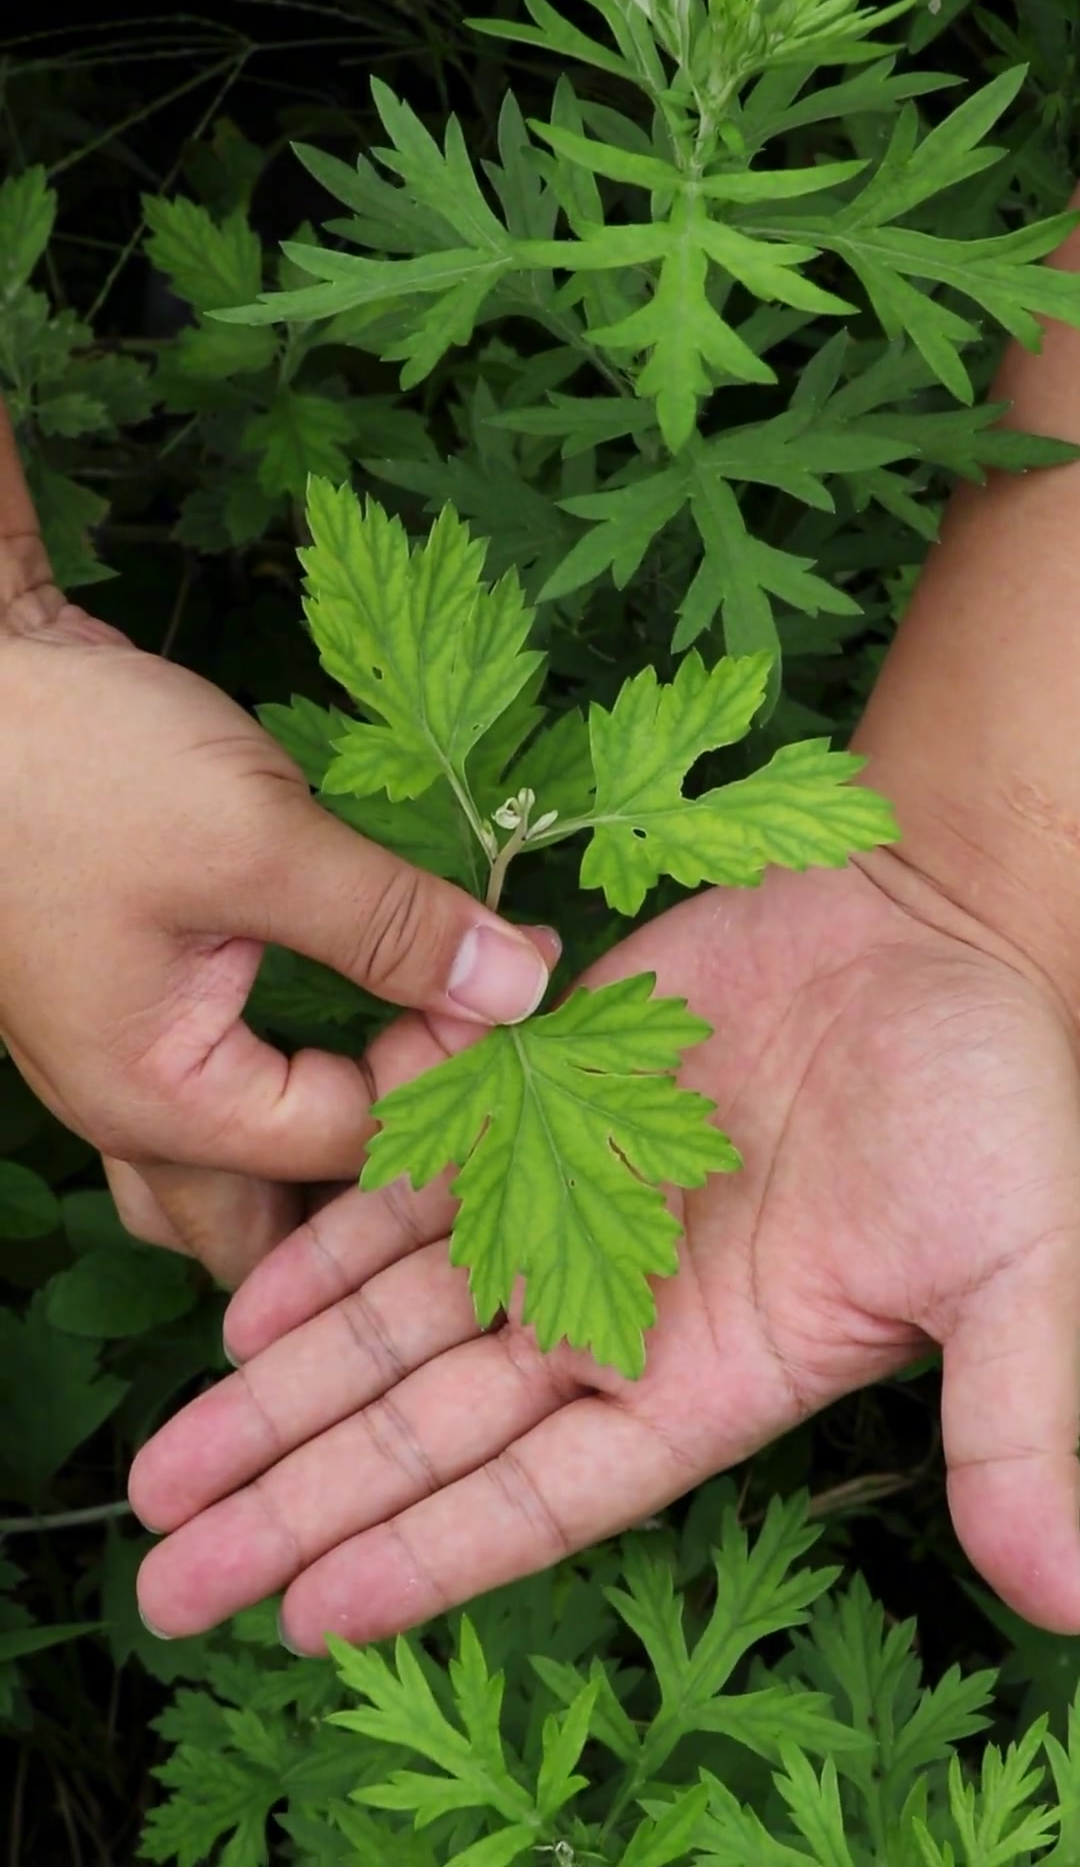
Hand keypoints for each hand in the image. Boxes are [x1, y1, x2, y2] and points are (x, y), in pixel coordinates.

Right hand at [0, 434, 553, 1285]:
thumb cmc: (81, 761)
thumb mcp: (257, 840)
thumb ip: (394, 925)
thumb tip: (521, 986)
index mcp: (158, 1098)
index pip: (348, 1143)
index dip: (450, 1075)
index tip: (523, 984)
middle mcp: (128, 1103)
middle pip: (259, 1224)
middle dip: (366, 1200)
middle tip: (477, 1121)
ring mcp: (119, 1054)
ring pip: (223, 1175)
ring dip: (317, 1165)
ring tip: (416, 1107)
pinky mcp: (130, 997)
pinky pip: (213, 1094)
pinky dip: (286, 1090)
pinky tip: (339, 1044)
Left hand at [128, 854, 1079, 1646]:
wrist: (939, 924)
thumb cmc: (999, 1098)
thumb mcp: (1021, 1271)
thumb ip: (1016, 1427)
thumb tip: (1073, 1603)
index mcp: (711, 1369)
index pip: (544, 1492)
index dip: (430, 1552)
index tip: (308, 1613)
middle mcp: (618, 1303)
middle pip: (429, 1423)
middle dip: (301, 1496)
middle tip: (173, 1570)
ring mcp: (568, 1201)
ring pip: (395, 1316)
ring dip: (281, 1384)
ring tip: (170, 1465)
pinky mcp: (537, 1098)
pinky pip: (412, 1179)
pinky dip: (329, 1236)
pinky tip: (242, 1295)